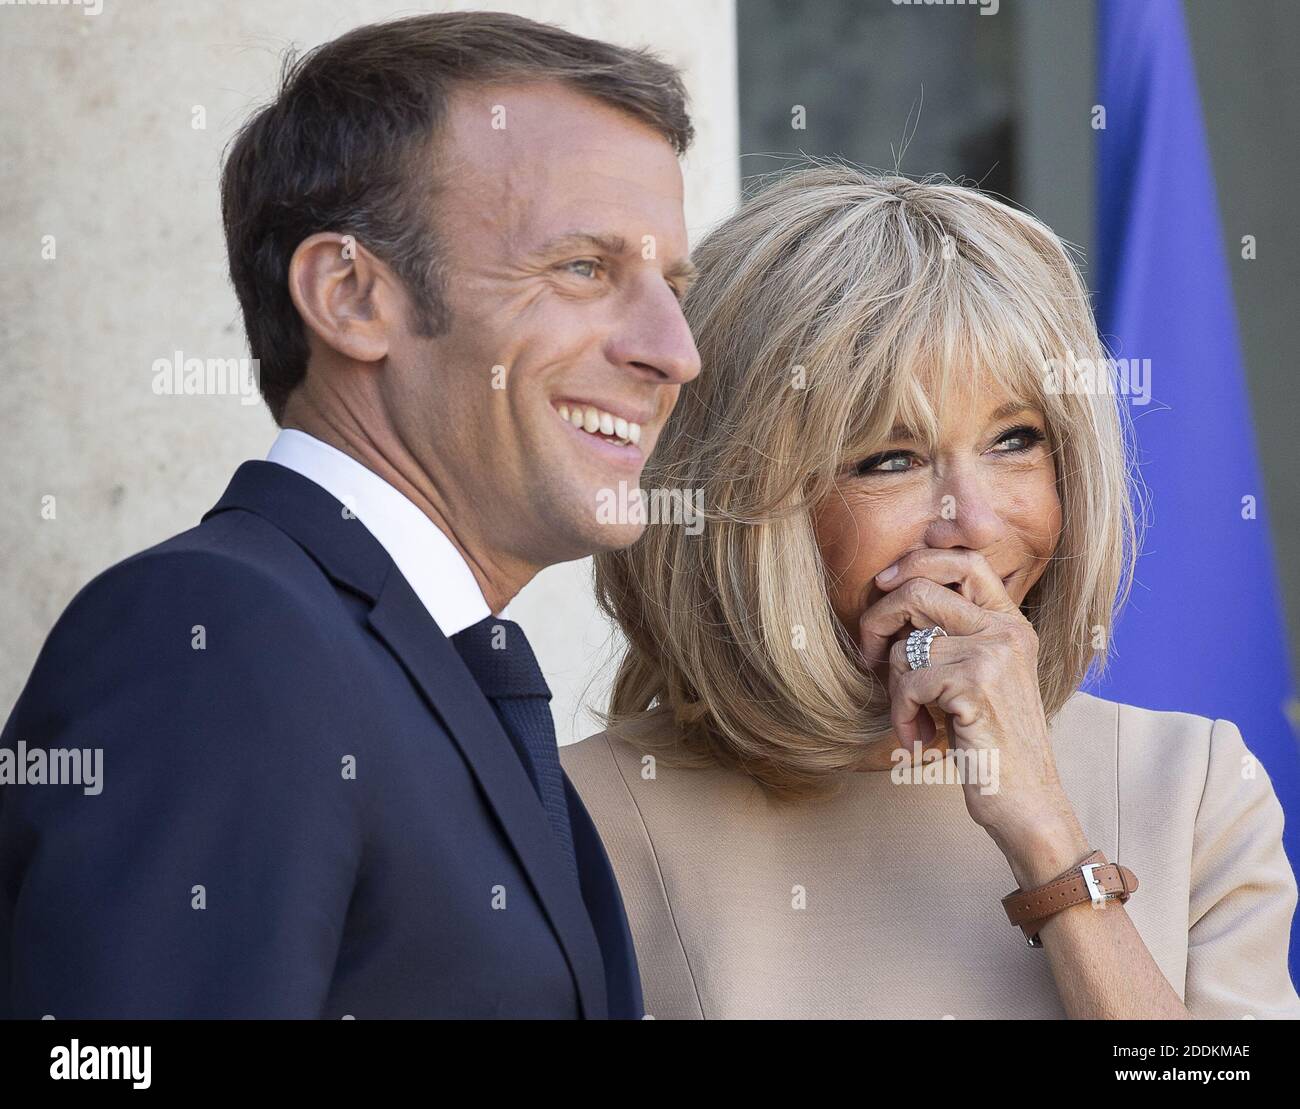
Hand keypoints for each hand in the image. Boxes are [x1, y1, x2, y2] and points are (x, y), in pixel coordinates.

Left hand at [858, 548, 1086, 882]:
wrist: (1026, 802)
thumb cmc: (991, 744)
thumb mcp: (979, 679)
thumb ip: (952, 637)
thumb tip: (892, 597)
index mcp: (1011, 623)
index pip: (964, 560)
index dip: (916, 561)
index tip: (885, 583)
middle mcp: (1007, 631)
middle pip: (920, 590)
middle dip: (878, 620)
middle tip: (869, 656)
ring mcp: (994, 655)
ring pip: (906, 645)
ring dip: (895, 688)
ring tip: (912, 718)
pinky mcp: (976, 684)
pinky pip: (908, 682)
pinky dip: (901, 715)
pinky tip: (919, 738)